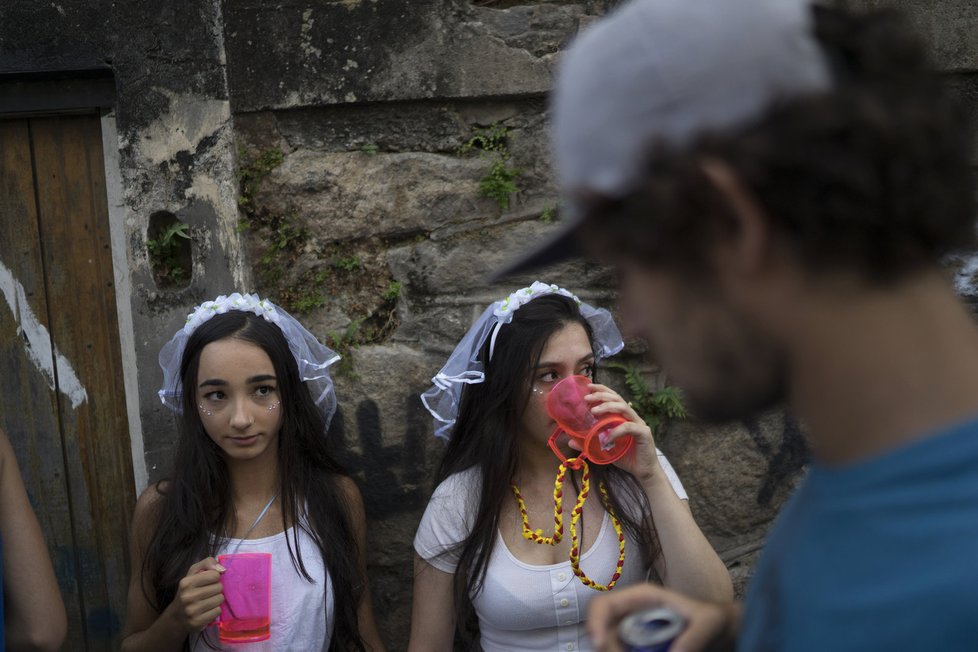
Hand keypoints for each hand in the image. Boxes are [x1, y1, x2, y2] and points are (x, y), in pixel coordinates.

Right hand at [167, 557, 225, 632]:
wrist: (176, 617)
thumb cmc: (188, 591)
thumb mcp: (193, 573)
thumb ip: (207, 563)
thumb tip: (222, 569)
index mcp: (186, 583)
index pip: (214, 575)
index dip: (215, 578)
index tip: (208, 582)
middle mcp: (187, 597)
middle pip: (219, 587)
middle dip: (216, 589)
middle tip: (207, 593)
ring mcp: (192, 611)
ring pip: (220, 599)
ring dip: (216, 599)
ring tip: (207, 601)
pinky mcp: (197, 622)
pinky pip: (218, 611)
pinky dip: (215, 610)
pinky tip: (206, 610)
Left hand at [580, 383, 661, 483]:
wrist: (644, 472)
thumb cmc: (626, 457)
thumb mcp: (605, 449)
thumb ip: (590, 443)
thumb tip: (571, 441)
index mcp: (623, 416)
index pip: (613, 398)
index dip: (602, 390)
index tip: (588, 387)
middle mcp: (632, 417)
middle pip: (617, 399)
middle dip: (601, 396)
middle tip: (587, 398)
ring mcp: (639, 424)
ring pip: (623, 408)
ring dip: (607, 407)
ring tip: (594, 411)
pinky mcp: (644, 433)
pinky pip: (629, 427)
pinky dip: (616, 430)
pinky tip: (607, 437)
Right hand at [587, 583, 735, 651]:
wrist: (717, 632)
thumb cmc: (712, 619)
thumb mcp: (709, 622)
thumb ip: (695, 636)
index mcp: (640, 598)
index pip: (604, 604)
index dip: (596, 622)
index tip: (600, 644)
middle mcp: (630, 614)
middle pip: (602, 634)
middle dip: (609, 650)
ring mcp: (631, 633)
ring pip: (609, 647)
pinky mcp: (636, 648)